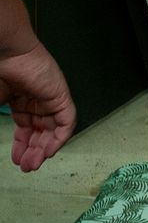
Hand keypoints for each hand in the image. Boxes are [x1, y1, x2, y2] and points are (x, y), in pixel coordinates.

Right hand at [1, 44, 76, 172]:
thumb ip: (0, 120)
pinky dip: (59, 138)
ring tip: (33, 164)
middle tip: (27, 167)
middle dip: (33, 152)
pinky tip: (48, 151)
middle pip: (40, 132)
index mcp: (21, 101)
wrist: (7, 55)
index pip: (26, 129)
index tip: (17, 160)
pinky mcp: (62, 96)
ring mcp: (50, 99)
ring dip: (44, 149)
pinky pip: (66, 122)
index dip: (22, 146)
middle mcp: (37, 101)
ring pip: (53, 130)